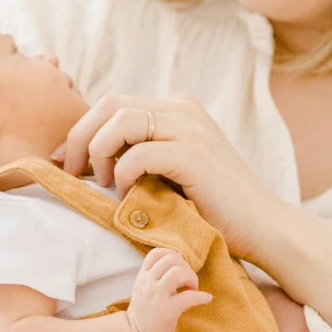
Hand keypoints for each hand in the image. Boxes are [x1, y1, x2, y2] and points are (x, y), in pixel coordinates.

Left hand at [56, 94, 280, 259]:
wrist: (264, 228)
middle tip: (73, 172)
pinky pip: (138, 154)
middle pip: (110, 104)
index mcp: (178, 110)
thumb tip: (87, 158)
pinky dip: (123, 176)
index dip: (82, 129)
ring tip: (105, 184)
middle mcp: (183, 110)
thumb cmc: (215, 209)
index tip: (67, 162)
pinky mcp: (194, 155)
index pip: (114, 103)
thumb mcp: (172, 172)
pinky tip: (129, 198)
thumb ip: (142, 156)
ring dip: (101, 153)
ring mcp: (190, 129)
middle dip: (81, 137)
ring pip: (121, 120)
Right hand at [127, 248, 211, 331]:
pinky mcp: (167, 311)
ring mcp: (157, 296)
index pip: (156, 253)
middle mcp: (148, 283)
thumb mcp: (144, 288)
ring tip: (193, 289)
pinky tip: (205, 299)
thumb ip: (157, 275)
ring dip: (192, 278)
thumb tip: (179, 258)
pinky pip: (189, 297)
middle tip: (189, 281)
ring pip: (178, 273)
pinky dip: (201, 296)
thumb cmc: (145, 313)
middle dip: (186, 267)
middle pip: (171, 259)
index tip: (180, 267)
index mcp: (143, 277)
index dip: (172, 255)